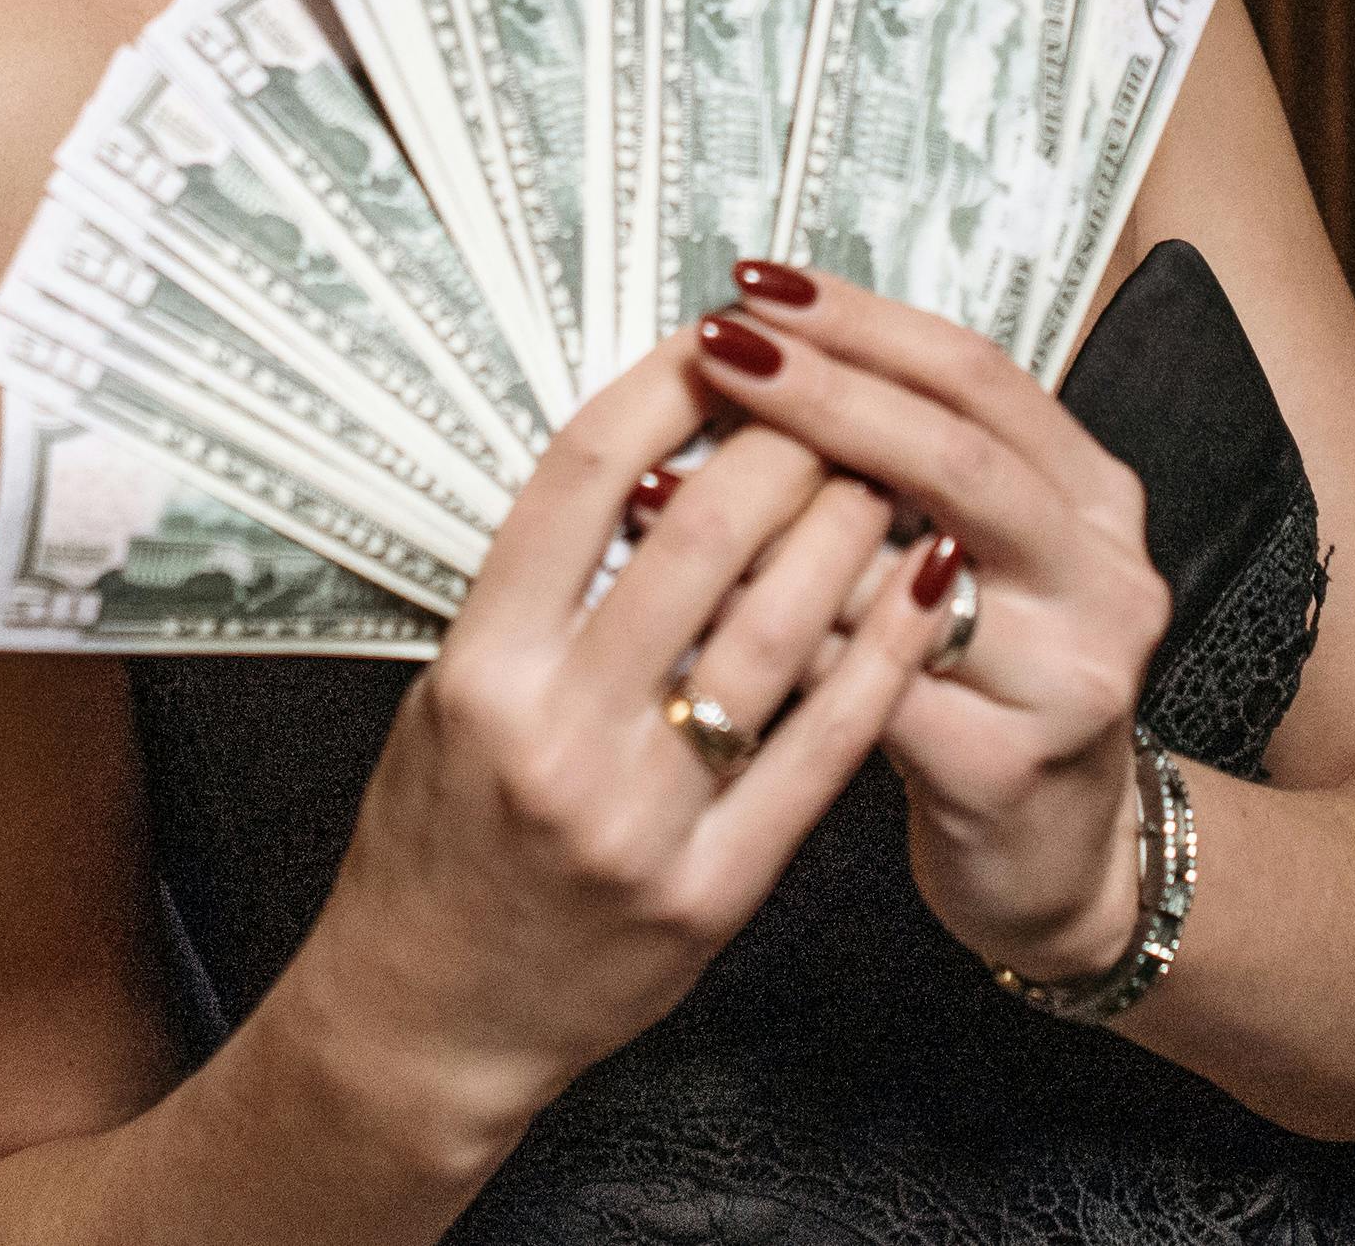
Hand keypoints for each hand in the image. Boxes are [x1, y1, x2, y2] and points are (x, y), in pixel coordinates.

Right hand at [286, 335, 948, 1159]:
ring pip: (776, 631)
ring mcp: (636, 817)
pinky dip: (881, 656)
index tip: (720, 334)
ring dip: (849, 529)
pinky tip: (925, 586)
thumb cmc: (436, 840)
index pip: (582, 480)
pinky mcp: (708, 891)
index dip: (663, 388)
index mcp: (480, 666)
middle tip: (835, 393)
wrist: (428, 1020)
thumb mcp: (449, 695)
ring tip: (892, 469)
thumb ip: (538, 591)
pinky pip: (820, 752)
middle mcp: (555, 733)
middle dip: (783, 443)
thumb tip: (645, 456)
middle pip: (697, 537)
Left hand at [688, 266, 1170, 984]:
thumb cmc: (993, 688)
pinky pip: (866, 691)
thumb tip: (767, 351)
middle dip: (822, 389)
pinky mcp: (1009, 770)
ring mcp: (1070, 677)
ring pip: (903, 572)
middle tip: (716, 345)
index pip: (976, 375)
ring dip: (771, 516)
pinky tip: (687, 613)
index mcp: (1094, 497)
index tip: (757, 287)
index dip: (864, 323)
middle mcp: (1106, 574)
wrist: (1061, 863)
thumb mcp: (987, 557)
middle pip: (954, 453)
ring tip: (659, 474)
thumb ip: (911, 469)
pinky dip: (772, 641)